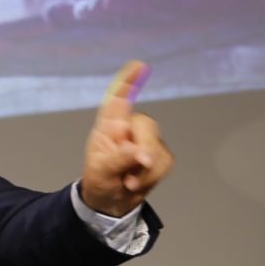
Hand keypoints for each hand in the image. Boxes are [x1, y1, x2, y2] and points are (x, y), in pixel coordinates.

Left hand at [81, 60, 172, 217]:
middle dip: (144, 147)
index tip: (139, 65)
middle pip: (145, 124)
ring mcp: (145, 141)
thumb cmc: (99, 179)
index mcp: (108, 127)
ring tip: (127, 181)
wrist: (110, 201)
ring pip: (157, 147)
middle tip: (136, 168)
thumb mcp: (101, 170)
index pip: (117, 100)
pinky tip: (136, 182)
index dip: (128, 81)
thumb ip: (119, 159)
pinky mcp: (159, 155)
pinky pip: (164, 162)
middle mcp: (128, 128)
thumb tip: (142, 154)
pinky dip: (152, 177)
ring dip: (145, 170)